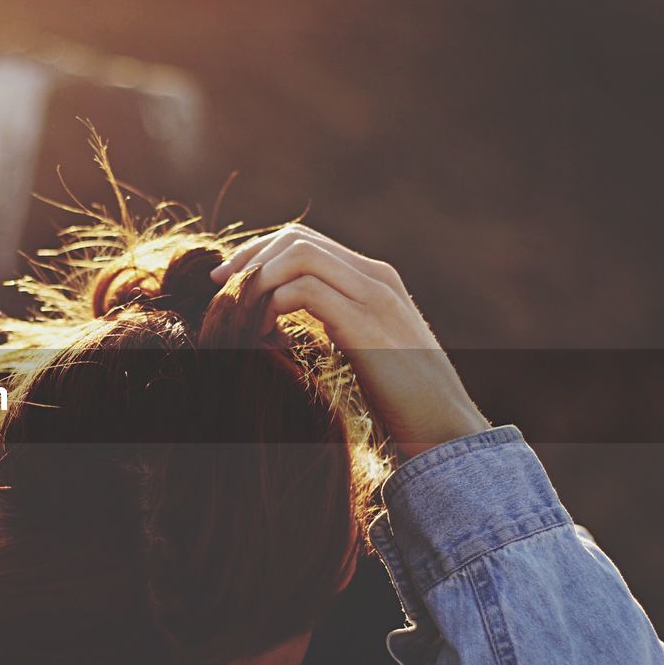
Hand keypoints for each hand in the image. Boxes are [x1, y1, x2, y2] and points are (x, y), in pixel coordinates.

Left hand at [210, 223, 489, 457]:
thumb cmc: (400, 397)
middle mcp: (375, 277)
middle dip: (249, 259)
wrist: (443, 425)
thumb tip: (277, 322)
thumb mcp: (361, 346)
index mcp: (373, 278)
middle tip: (220, 290)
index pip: (305, 241)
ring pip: (298, 256)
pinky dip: (272, 306)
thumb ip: (331, 321)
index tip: (227, 280)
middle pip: (297, 239)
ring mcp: (374, 297)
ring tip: (243, 316)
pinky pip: (304, 292)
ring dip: (258, 282)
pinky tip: (263, 335)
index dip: (258, 253)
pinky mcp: (366, 324)